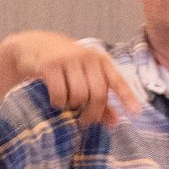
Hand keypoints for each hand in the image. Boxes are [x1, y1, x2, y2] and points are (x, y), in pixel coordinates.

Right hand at [4, 30, 140, 129]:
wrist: (33, 46)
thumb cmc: (65, 65)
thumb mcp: (84, 77)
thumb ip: (99, 99)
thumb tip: (115, 122)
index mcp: (100, 60)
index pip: (117, 81)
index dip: (127, 97)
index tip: (135, 113)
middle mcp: (87, 57)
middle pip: (98, 94)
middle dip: (93, 113)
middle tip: (85, 122)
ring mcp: (68, 59)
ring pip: (78, 95)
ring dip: (72, 106)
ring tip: (67, 103)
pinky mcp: (50, 65)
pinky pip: (60, 93)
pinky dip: (58, 102)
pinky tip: (55, 99)